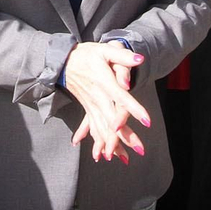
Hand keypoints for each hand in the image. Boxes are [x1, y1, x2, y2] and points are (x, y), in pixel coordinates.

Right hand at [63, 42, 149, 163]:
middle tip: (140, 150)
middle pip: (112, 120)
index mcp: (104, 82)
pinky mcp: (87, 108)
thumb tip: (140, 59)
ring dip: (113, 145)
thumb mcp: (105, 49)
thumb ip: (123, 55)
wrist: (63, 61)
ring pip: (102, 128)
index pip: (122, 98)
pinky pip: (92, 128)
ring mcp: (91, 105)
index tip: (147, 121)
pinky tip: (100, 156)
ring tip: (125, 159)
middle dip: (125, 136)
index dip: (134, 109)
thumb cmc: (87, 54)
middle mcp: (97, 97)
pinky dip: (97, 142)